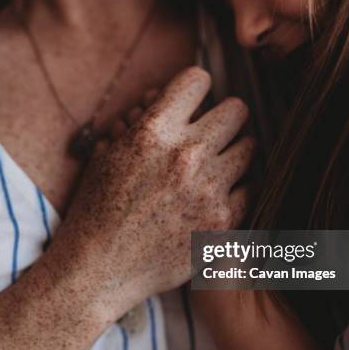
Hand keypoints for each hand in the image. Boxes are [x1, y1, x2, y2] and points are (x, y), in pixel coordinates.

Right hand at [49, 67, 255, 318]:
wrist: (98, 270)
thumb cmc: (97, 210)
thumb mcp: (108, 155)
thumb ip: (140, 121)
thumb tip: (163, 96)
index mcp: (153, 132)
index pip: (198, 80)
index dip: (195, 88)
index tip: (195, 101)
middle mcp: (186, 155)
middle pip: (236, 110)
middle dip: (224, 117)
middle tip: (214, 132)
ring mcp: (208, 190)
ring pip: (249, 146)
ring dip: (233, 151)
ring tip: (216, 165)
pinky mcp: (223, 222)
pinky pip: (251, 187)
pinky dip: (237, 188)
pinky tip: (218, 194)